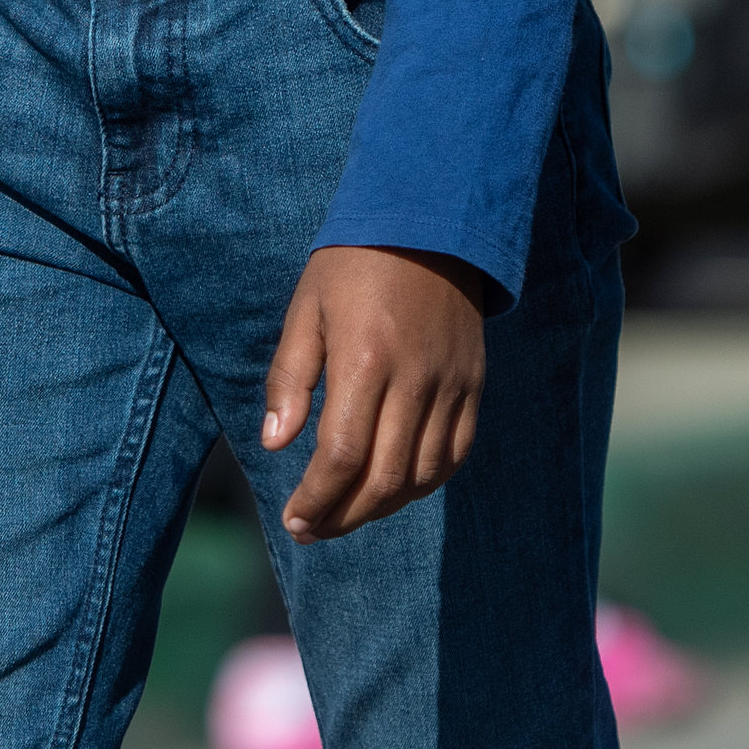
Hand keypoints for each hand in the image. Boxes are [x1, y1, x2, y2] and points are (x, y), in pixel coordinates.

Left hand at [262, 246, 484, 541]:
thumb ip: (289, 378)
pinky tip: (395, 489)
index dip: (316, 500)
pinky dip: (424, 483)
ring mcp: (449, 384)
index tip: (294, 520)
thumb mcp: (307, 309)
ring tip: (347, 513)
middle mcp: (413, 379)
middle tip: (312, 529)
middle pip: (383, 479)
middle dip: (343, 517)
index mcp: (365, 359)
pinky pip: (455, 453)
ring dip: (381, 508)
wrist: (430, 220)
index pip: (341, 456)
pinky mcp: (473, 383)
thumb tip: (275, 444)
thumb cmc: (354, 263)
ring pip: (421, 475)